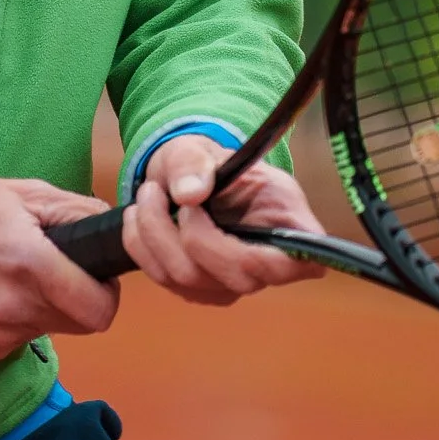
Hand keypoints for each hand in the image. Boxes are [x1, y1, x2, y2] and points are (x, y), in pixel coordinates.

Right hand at [0, 171, 118, 359]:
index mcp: (29, 265)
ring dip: (43, 307)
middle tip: (56, 268)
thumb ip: (76, 212)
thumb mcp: (21, 192)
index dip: (106, 293)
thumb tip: (110, 229)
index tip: (96, 277)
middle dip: (77, 298)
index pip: (99, 312)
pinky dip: (14, 317)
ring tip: (13, 271)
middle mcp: (12, 309)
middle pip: (79, 325)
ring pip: (46, 331)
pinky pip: (14, 339)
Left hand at [120, 135, 326, 306]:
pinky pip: (166, 281)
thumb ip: (195, 163)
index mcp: (289, 223)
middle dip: (188, 232)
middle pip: (236, 275)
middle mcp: (268, 264)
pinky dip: (142, 246)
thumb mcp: (200, 148)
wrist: (185, 180)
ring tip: (146, 192)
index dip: (272, 258)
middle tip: (160, 189)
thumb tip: (190, 193)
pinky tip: (138, 216)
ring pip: (192, 280)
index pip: (300, 260)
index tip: (234, 231)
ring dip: (155, 233)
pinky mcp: (202, 291)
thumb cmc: (208, 164)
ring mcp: (235, 284)